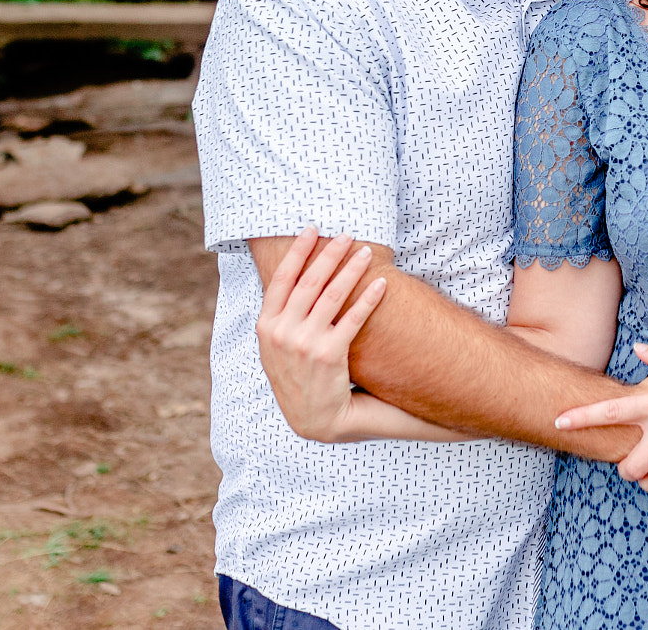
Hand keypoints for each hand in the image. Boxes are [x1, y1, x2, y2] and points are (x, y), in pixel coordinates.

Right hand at [255, 226, 388, 442]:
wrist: (313, 418)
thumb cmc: (296, 375)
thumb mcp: (274, 347)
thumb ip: (279, 315)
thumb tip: (292, 274)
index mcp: (266, 326)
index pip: (281, 279)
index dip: (297, 251)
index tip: (312, 229)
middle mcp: (282, 332)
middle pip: (309, 282)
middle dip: (329, 253)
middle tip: (347, 235)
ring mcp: (305, 344)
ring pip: (332, 295)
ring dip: (351, 269)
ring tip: (366, 253)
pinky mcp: (329, 356)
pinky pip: (353, 319)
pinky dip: (368, 298)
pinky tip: (381, 284)